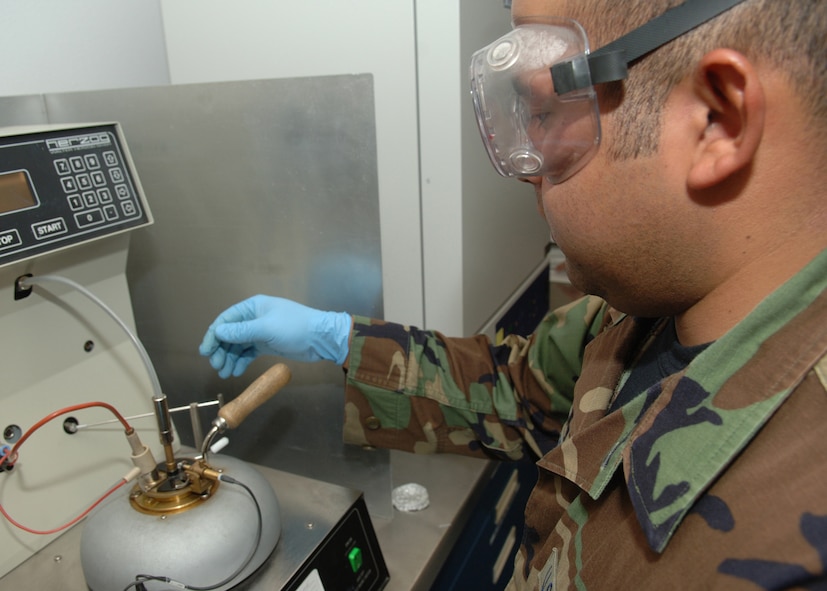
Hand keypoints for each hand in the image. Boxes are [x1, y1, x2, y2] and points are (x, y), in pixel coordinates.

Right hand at [198, 295, 351, 377]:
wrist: (321, 339)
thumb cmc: (295, 327)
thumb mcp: (266, 329)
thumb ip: (241, 331)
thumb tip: (217, 332)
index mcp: (253, 307)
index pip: (226, 320)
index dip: (213, 335)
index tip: (205, 351)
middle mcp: (254, 318)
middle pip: (230, 334)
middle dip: (221, 350)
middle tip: (216, 366)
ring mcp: (260, 332)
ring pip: (238, 345)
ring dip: (229, 358)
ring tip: (225, 373)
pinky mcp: (267, 344)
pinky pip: (248, 353)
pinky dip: (241, 362)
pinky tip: (235, 371)